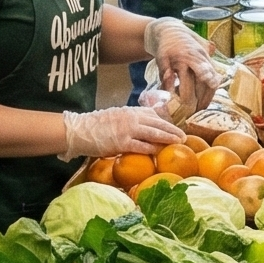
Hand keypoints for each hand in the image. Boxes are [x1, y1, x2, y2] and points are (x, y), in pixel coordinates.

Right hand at [62, 102, 177, 160]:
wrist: (80, 130)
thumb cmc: (95, 126)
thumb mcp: (115, 116)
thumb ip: (129, 119)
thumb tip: (142, 126)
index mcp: (130, 111)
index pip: (153, 114)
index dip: (166, 122)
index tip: (175, 127)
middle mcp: (131, 118)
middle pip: (158, 123)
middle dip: (172, 130)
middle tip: (184, 136)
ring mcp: (127, 129)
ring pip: (154, 133)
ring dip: (168, 138)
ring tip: (178, 143)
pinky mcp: (122, 142)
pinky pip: (141, 146)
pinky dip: (152, 149)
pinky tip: (160, 152)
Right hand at [146, 18, 218, 108]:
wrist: (166, 30)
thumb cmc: (186, 43)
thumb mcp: (201, 48)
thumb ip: (210, 64)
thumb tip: (220, 76)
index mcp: (203, 57)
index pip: (211, 80)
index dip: (209, 95)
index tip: (204, 108)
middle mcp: (193, 58)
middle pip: (200, 83)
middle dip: (198, 100)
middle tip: (194, 113)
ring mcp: (178, 59)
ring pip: (184, 83)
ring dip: (184, 99)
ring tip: (183, 111)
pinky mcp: (164, 59)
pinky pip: (166, 77)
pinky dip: (167, 89)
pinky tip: (168, 98)